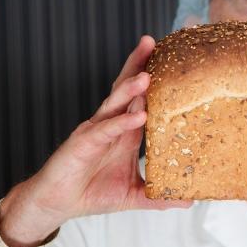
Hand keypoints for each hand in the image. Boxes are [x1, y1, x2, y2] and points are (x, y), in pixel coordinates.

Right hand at [0, 36, 191, 246]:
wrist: (57, 204)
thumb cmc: (93, 192)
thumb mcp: (134, 194)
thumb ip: (159, 195)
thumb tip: (190, 200)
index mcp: (126, 130)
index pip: (143, 98)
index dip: (155, 79)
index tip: (172, 59)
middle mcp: (112, 124)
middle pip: (127, 88)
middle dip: (140, 65)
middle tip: (154, 42)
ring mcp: (96, 130)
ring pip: (114, 103)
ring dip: (131, 88)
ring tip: (148, 75)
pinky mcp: (83, 144)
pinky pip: (105, 130)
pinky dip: (121, 122)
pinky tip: (138, 115)